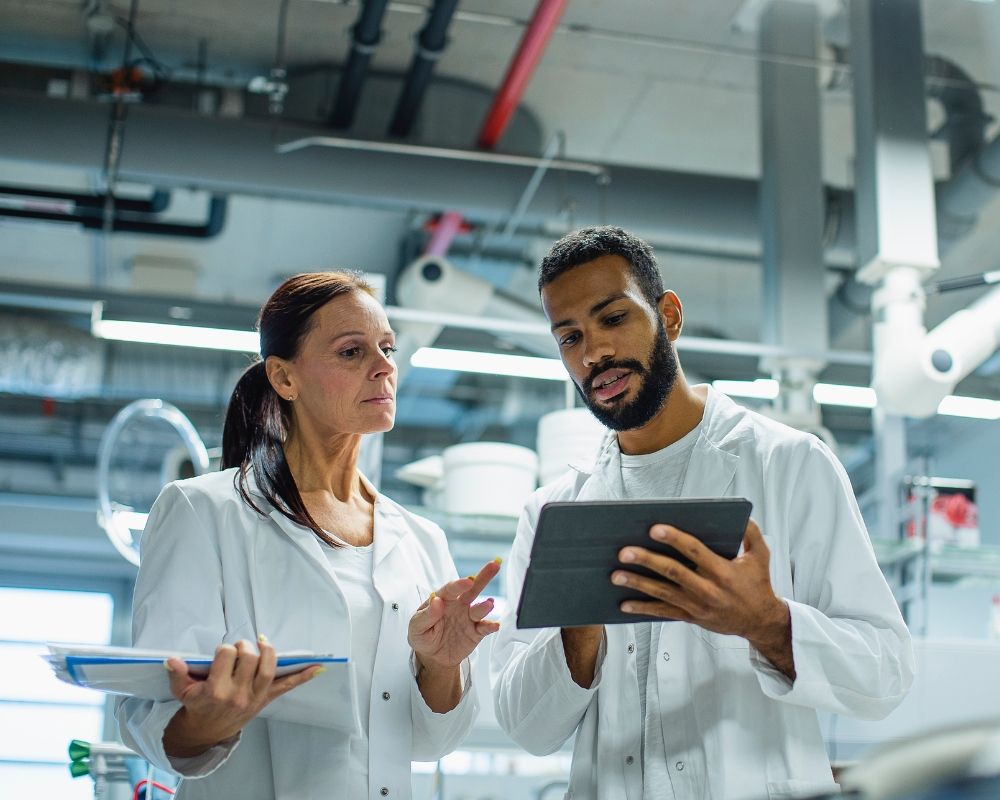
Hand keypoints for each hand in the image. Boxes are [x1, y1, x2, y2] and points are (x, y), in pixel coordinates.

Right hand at [162, 637, 322, 756]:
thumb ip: (178, 674)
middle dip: (245, 647)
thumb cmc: (197, 705)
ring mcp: (254, 697)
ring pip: (269, 668)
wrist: (208, 731)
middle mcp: (238, 694)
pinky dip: (304, 676)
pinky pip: (287, 687)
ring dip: (269, 651)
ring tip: (262, 643)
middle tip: (240, 647)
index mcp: (216, 691)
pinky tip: (319, 667)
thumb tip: (171, 660)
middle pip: (249, 658)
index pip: (226, 656)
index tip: (221, 653)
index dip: (224, 649)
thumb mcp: (182, 691)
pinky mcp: (266, 699)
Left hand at [408, 559, 501, 671]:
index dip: (459, 585)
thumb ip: (426, 615)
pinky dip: (491, 626)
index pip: (451, 589)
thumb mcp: (416, 627)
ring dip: (485, 606)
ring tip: (490, 603)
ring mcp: (468, 618)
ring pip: (479, 609)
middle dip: (483, 577)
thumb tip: (436, 601)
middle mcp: (458, 605)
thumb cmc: (422, 636)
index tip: (468, 581)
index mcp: (443, 599)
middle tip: (494, 565)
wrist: (432, 657)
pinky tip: (495, 625)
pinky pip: (484, 628)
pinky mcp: (475, 632)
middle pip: (472, 589)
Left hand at [612, 520, 791, 671]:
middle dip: (646, 560)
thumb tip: (740, 515)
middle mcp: (708, 589)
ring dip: (637, 584)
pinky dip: (643, 608)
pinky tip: (624, 604)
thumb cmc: (758, 585)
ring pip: (663, 593)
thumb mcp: (761, 556)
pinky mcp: (691, 617)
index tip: (654, 528)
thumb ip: (751, 533)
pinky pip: (663, 612)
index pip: (695, 551)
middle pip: (672, 572)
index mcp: (723, 571)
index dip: (674, 539)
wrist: (760, 622)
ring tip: (615, 575)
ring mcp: (697, 605)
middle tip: (624, 552)